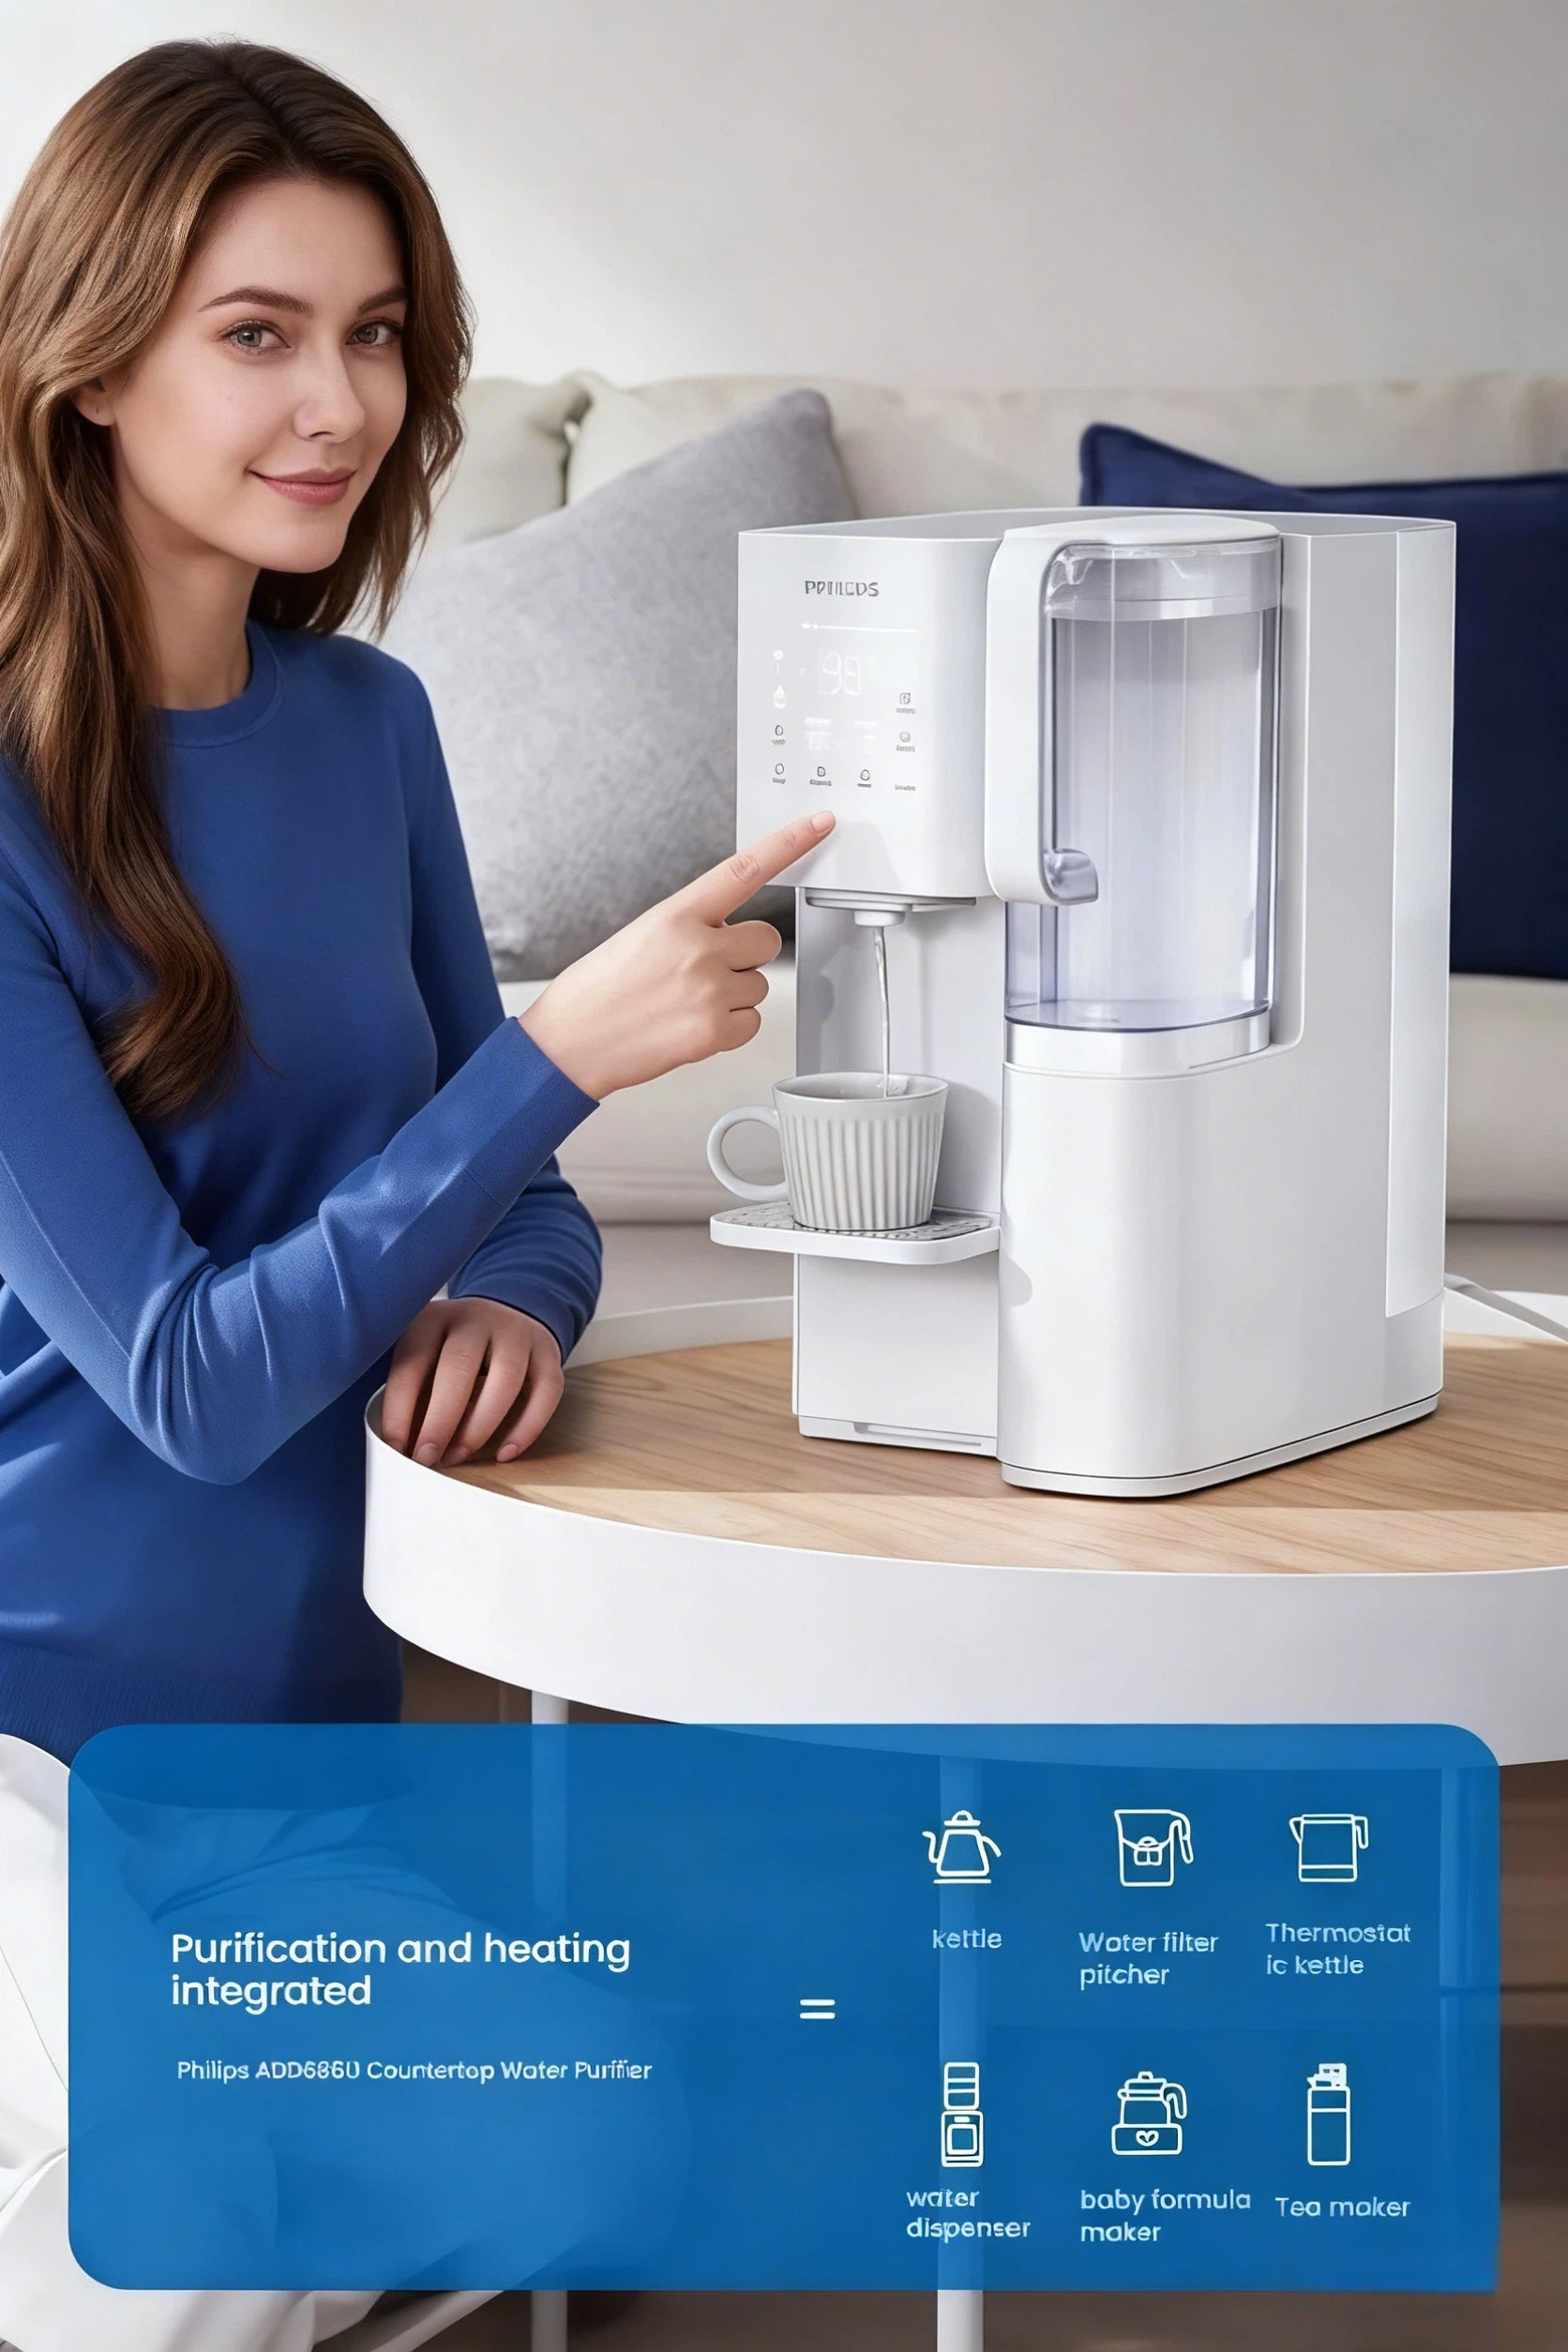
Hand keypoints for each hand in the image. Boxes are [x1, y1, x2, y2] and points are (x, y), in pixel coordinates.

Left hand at [380, 1296, 563, 1467]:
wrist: (505, 1318)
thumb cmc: (454, 1352)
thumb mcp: (425, 1358)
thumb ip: (414, 1394)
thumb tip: (403, 1446)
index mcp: (434, 1319)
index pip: (412, 1364)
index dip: (400, 1410)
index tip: (396, 1448)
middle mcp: (476, 1319)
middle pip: (459, 1367)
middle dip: (440, 1419)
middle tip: (427, 1457)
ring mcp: (516, 1333)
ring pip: (505, 1380)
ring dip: (479, 1426)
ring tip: (459, 1457)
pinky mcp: (548, 1352)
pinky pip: (545, 1392)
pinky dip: (527, 1427)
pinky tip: (506, 1453)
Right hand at [517, 807, 833, 1098]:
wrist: (570, 1044)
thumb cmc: (596, 992)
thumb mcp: (641, 936)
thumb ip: (690, 927)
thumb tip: (726, 935)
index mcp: (676, 915)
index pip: (745, 868)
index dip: (789, 843)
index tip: (820, 825)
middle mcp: (698, 947)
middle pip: (766, 941)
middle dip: (745, 956)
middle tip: (705, 972)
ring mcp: (709, 989)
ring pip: (759, 985)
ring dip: (733, 995)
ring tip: (685, 1002)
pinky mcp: (714, 1030)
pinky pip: (752, 1022)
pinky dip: (729, 1028)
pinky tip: (692, 1025)